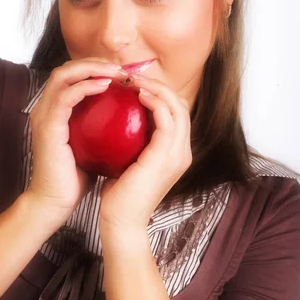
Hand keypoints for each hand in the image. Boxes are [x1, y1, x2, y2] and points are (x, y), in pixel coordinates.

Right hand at [27, 58, 127, 223]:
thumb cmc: (77, 177)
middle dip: (96, 62)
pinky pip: (66, 96)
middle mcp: (45, 107)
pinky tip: (106, 86)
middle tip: (122, 69)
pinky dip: (86, 86)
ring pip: (64, 75)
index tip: (124, 75)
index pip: (73, 76)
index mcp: (55, 110)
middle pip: (67, 68)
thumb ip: (102, 126)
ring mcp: (43, 115)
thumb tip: (130, 113)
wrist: (55, 203)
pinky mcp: (47, 126)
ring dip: (92, 68)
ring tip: (117, 73)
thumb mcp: (93, 144)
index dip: (97, 68)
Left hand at [99, 75, 192, 233]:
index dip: (159, 94)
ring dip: (157, 88)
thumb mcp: (128, 164)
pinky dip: (155, 101)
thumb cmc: (119, 196)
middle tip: (133, 77)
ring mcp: (178, 154)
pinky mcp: (167, 155)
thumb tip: (117, 124)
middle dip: (160, 85)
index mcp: (176, 153)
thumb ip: (132, 144)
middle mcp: (183, 152)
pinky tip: (137, 94)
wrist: (121, 222)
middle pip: (181, 105)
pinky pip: (167, 118)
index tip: (134, 85)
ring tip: (134, 81)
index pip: (175, 113)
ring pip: (177, 106)